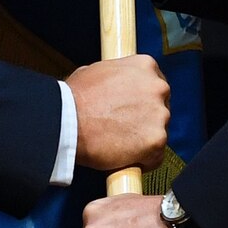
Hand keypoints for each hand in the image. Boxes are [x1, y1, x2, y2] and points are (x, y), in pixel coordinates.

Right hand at [68, 55, 169, 172]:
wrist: (67, 121)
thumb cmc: (75, 98)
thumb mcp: (96, 71)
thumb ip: (117, 78)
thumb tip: (116, 86)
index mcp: (145, 66)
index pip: (155, 83)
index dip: (143, 99)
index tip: (135, 109)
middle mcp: (158, 87)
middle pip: (161, 107)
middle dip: (146, 119)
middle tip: (125, 128)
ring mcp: (159, 114)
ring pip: (159, 131)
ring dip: (144, 139)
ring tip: (120, 144)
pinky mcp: (156, 140)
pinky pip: (156, 156)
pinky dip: (143, 161)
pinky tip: (125, 158)